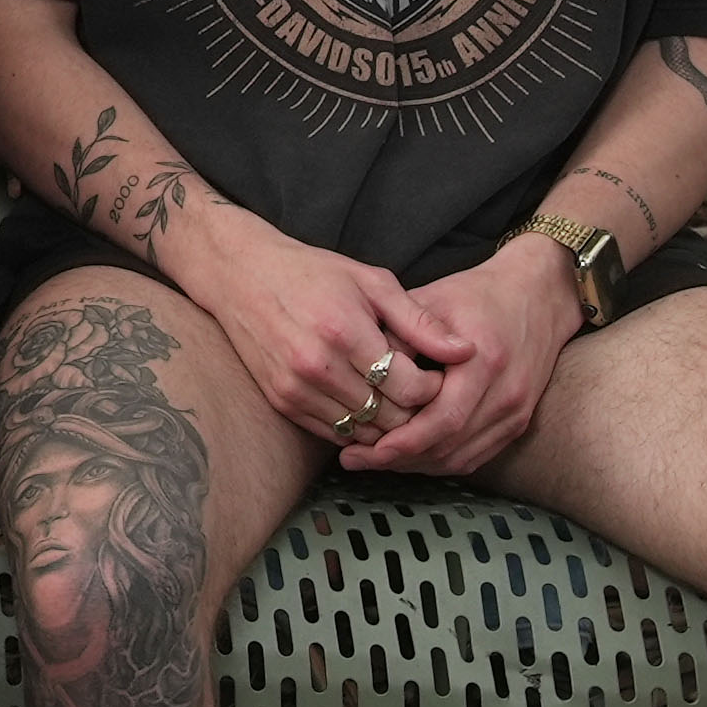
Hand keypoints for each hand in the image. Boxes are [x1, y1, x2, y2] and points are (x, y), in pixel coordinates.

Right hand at [165, 208, 465, 446]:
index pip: (409, 387)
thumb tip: (467, 351)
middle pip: (390, 417)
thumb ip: (420, 321)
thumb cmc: (312, 272)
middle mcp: (317, 366)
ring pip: (364, 433)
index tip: (439, 375)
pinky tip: (369, 407)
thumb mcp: (371, 281)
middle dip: (416, 411)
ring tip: (400, 402)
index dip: (434, 388)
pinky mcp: (282, 401)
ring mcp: (296, 388)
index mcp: (344, 331)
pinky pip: (336, 434)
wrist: (239, 274)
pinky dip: (359, 429)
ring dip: (389, 426)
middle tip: (425, 394)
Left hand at [339, 236, 581, 476]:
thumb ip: (400, 336)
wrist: (536, 296)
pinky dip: (441, 460)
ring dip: (417, 465)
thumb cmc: (476, 295)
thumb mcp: (432, 301)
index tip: (363, 448)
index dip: (402, 441)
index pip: (442, 420)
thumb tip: (365, 373)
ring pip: (461, 458)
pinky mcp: (518, 421)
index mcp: (484, 363)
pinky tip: (410, 456)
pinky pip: (476, 455)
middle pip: (449, 447)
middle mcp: (506, 394)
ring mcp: (516, 412)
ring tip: (374, 460)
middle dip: (400, 459)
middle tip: (355, 458)